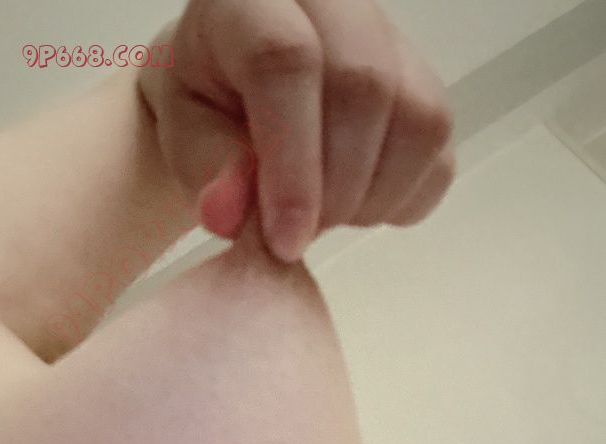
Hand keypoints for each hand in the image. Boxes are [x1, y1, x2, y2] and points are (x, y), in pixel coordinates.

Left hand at [141, 0, 455, 262]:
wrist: (236, 96)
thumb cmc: (207, 110)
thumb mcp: (184, 138)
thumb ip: (208, 170)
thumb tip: (232, 214)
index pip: (287, 61)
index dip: (292, 163)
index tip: (286, 240)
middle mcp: (336, 2)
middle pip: (365, 87)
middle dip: (334, 190)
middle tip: (298, 235)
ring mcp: (392, 40)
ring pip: (418, 121)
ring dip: (369, 199)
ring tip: (321, 215)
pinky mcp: (427, 85)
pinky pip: (439, 155)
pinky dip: (399, 202)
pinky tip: (353, 204)